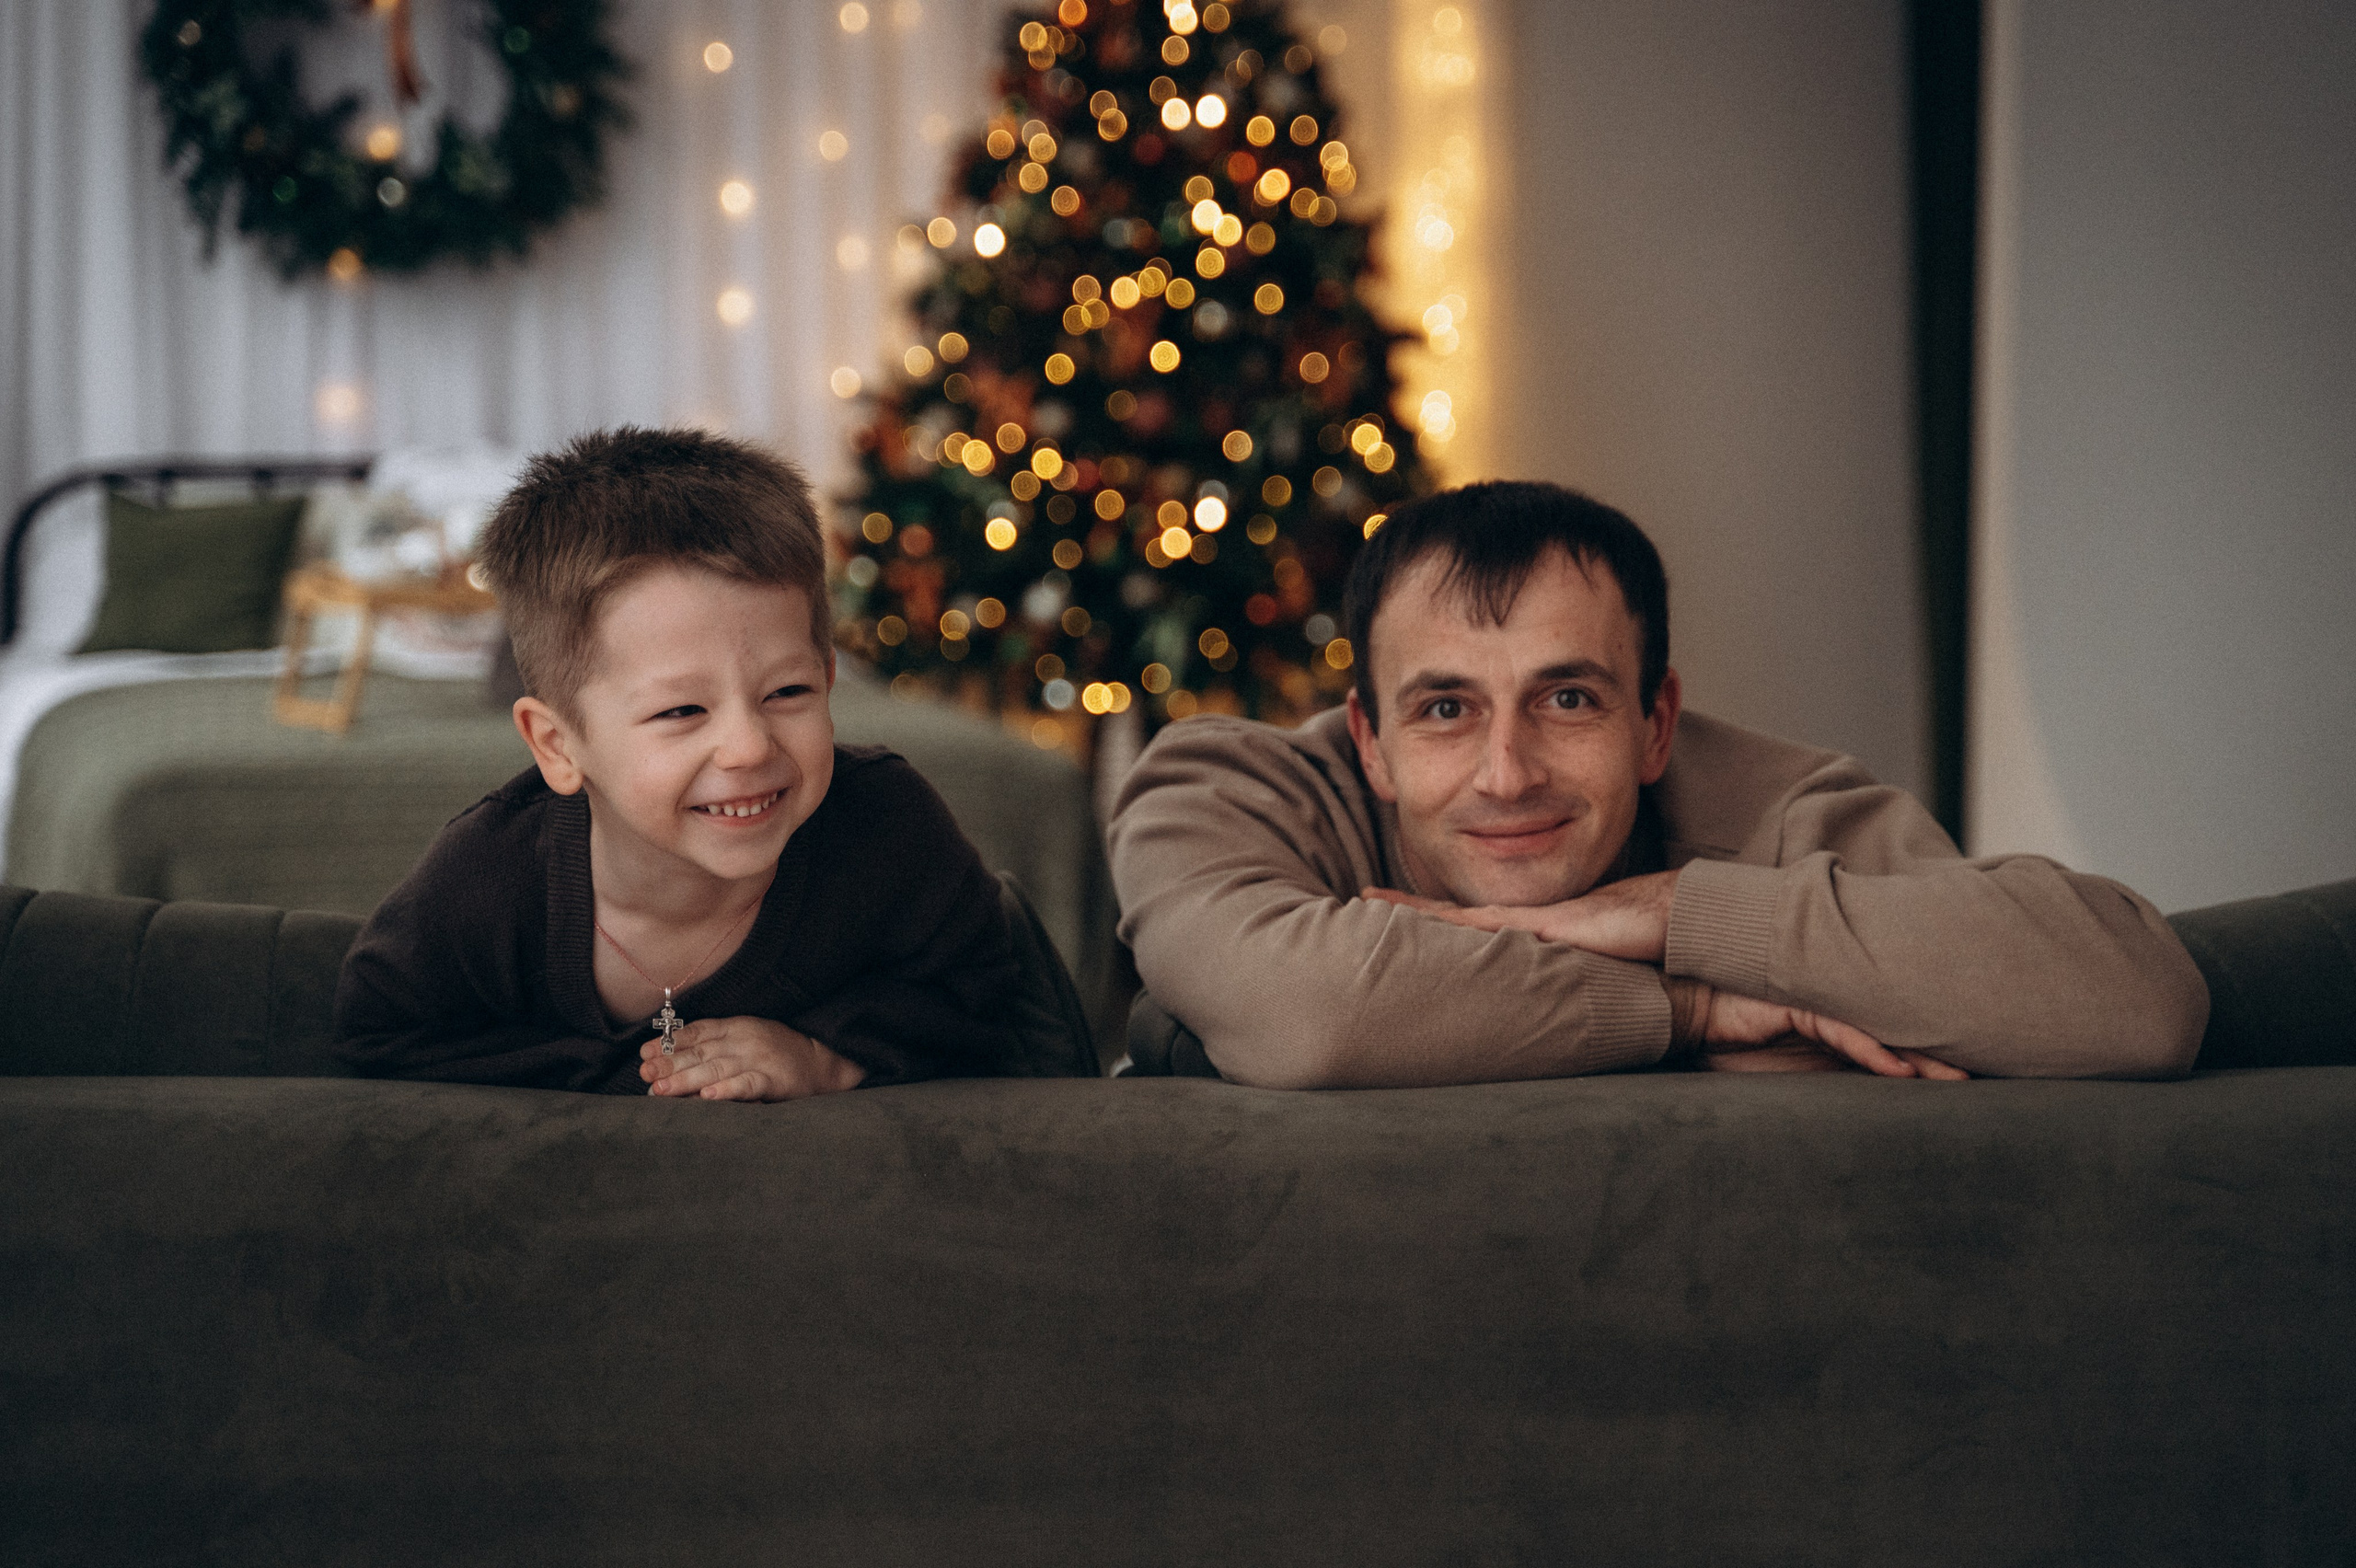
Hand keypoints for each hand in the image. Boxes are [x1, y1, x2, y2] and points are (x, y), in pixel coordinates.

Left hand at [641, 1016, 867, 1100]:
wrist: (823, 1063)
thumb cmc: (780, 1053)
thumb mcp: (747, 1038)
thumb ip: (716, 1043)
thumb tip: (673, 1057)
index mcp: (736, 1027)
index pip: (696, 1033)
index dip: (668, 1044)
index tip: (643, 1055)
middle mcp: (744, 1040)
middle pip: (700, 1052)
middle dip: (669, 1064)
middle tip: (645, 1076)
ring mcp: (759, 1059)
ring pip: (717, 1069)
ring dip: (687, 1080)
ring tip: (662, 1090)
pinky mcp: (774, 1080)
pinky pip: (747, 1085)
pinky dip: (727, 1090)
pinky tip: (707, 1096)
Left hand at [1362, 870, 1679, 963]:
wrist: (1686, 921)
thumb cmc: (1656, 947)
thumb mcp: (1605, 970)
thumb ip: (1580, 987)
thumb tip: (1562, 1014)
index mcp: (1537, 934)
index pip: (1473, 929)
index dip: (1435, 921)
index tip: (1396, 913)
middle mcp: (1527, 925)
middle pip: (1455, 920)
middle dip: (1409, 911)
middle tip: (1363, 898)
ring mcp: (1533, 924)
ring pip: (1459, 920)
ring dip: (1415, 912)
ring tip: (1367, 901)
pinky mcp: (1546, 928)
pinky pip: (1486, 927)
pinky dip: (1449, 924)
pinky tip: (1416, 920)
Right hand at [1669, 978, 1969, 1079]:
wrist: (1693, 1002)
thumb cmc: (1739, 1025)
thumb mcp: (1791, 1051)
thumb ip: (1828, 1060)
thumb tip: (1869, 1091)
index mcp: (1844, 1015)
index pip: (1899, 1032)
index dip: (1935, 1051)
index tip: (1973, 1070)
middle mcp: (1841, 1004)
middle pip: (1903, 1031)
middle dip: (1944, 1055)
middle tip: (1985, 1076)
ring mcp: (1824, 1002)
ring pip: (1885, 1032)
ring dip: (1921, 1060)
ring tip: (1957, 1079)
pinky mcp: (1803, 1007)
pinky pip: (1845, 1033)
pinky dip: (1873, 1054)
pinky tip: (1899, 1072)